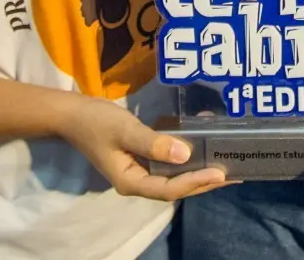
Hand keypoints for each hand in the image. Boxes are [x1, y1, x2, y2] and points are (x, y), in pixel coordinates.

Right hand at [62, 95, 229, 200]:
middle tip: (232, 174)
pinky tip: (202, 148)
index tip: (220, 174)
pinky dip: (186, 158)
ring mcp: (139, 171)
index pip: (170, 189)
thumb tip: (184, 154)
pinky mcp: (141, 159)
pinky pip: (168, 164)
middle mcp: (137, 182)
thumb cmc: (96, 122)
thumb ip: (153, 143)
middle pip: (176, 188)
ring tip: (225, 166)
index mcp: (131, 182)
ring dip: (198, 173)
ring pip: (174, 177)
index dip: (196, 183)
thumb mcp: (125, 130)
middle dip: (204, 183)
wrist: (72, 113)